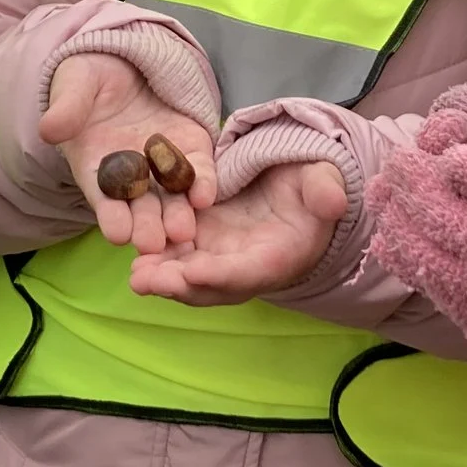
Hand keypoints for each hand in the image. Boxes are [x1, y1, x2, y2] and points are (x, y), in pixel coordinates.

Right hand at [42, 52, 218, 254]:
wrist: (124, 60)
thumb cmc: (89, 78)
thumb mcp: (75, 87)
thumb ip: (67, 109)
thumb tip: (48, 129)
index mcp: (97, 168)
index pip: (104, 198)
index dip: (110, 216)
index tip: (117, 234)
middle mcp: (132, 176)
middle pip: (141, 207)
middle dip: (147, 226)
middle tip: (153, 243)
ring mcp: (164, 165)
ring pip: (172, 198)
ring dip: (178, 215)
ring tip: (183, 231)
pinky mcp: (192, 149)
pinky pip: (199, 170)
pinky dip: (203, 184)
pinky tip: (205, 195)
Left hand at [128, 159, 348, 305]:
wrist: (296, 186)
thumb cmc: (312, 185)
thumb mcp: (323, 180)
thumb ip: (326, 190)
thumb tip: (332, 202)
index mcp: (281, 256)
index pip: (250, 273)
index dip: (223, 275)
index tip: (195, 273)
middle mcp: (247, 267)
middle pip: (213, 286)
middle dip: (180, 286)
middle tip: (146, 280)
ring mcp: (223, 258)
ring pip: (191, 278)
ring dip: (162, 279)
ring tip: (135, 273)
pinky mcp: (205, 243)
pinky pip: (180, 257)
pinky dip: (159, 259)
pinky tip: (134, 251)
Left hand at [368, 67, 466, 406]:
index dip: (457, 154)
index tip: (441, 138)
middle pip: (457, 221)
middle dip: (415, 186)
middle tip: (396, 161)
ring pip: (441, 264)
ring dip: (403, 224)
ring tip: (385, 193)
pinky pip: (450, 299)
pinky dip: (418, 267)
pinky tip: (398, 241)